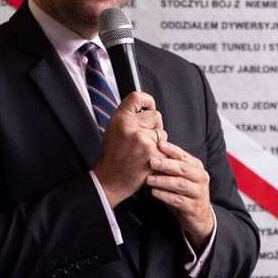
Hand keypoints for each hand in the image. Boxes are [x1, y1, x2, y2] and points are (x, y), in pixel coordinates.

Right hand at [94, 92, 165, 207]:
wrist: (112, 179)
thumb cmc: (113, 156)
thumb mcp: (113, 129)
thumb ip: (128, 117)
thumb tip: (147, 109)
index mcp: (119, 119)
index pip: (137, 97)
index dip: (147, 101)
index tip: (149, 106)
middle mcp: (130, 126)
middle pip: (155, 116)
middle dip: (153, 126)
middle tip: (142, 139)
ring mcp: (143, 140)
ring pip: (162, 133)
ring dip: (158, 142)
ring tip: (143, 151)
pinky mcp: (153, 153)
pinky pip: (166, 148)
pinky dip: (160, 154)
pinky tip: (148, 159)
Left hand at [147, 141, 213, 251]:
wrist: (199, 216)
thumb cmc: (185, 192)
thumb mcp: (180, 176)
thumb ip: (170, 165)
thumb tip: (152, 151)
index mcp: (197, 167)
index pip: (184, 156)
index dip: (172, 149)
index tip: (159, 144)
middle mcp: (200, 178)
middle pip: (183, 168)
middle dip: (166, 164)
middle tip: (152, 161)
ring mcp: (198, 193)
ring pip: (180, 184)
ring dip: (163, 181)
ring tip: (149, 179)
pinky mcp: (193, 207)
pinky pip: (178, 200)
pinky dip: (165, 195)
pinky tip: (154, 192)